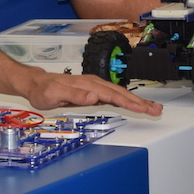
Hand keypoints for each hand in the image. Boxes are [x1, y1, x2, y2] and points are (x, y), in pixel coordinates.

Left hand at [14, 69, 163, 116]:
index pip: (112, 95)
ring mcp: (95, 86)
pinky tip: (135, 104)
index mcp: (87, 85)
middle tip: (157, 110)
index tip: (143, 108)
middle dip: (140, 102)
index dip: (129, 102)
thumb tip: (94, 96)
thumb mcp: (54, 94)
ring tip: (153, 107)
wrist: (37, 84)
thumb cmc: (44, 90)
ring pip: (120, 94)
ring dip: (137, 101)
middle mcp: (94, 83)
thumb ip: (74, 95)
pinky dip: (127, 99)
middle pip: (121, 93)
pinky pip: (114, 95)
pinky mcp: (94, 89)